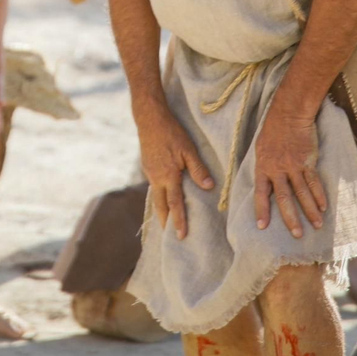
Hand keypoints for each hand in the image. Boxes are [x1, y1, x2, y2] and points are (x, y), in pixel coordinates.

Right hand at [136, 105, 214, 239]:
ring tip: (167, 221)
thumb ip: (198, 169)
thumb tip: (209, 187)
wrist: (149, 119)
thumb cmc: (171, 133)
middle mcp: (156, 178)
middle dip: (165, 222)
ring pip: (156, 197)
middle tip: (170, 236)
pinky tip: (163, 198)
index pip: (174, 204)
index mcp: (168, 176)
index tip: (182, 236)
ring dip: (161, 210)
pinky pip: (154, 186)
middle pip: (160, 206)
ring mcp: (149, 172)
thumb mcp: (188, 149)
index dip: (179, 221)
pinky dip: (159, 196)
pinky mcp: (147, 166)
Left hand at [254, 113, 326, 236]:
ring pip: (302, 194)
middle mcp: (277, 169)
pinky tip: (324, 208)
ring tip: (317, 226)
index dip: (261, 210)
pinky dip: (319, 196)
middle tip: (297, 235)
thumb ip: (265, 168)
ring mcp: (293, 166)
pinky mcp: (308, 161)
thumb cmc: (273, 130)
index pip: (261, 193)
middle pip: (284, 199)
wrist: (289, 114)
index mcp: (263, 167)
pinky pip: (314, 182)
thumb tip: (267, 185)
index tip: (262, 227)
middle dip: (291, 219)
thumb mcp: (261, 149)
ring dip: (310, 211)